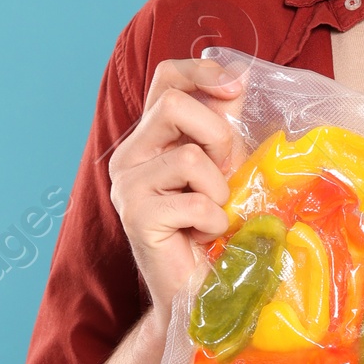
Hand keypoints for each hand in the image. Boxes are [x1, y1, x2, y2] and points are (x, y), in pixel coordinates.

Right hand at [108, 58, 246, 318]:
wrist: (198, 292)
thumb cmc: (215, 229)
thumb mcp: (226, 166)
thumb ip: (225, 125)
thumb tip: (237, 77)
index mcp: (149, 137)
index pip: (166, 78)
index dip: (202, 71)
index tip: (236, 86)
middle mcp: (129, 156)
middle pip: (174, 105)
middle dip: (218, 137)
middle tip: (226, 176)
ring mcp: (126, 186)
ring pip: (189, 156)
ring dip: (219, 190)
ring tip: (213, 214)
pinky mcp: (135, 217)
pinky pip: (194, 201)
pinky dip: (215, 220)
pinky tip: (204, 236)